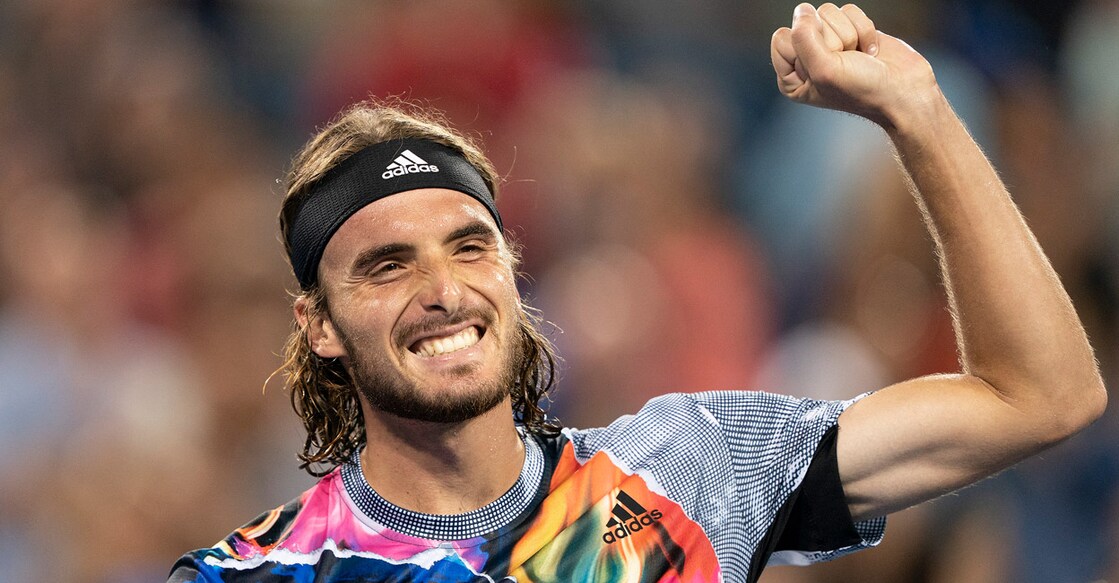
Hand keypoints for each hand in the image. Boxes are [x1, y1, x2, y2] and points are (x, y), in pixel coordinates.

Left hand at [771, 3, 936, 129]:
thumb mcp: (824, 70)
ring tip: (858, 57)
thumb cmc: (861, 90)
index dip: (807, 47)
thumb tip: (801, 9)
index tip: (825, 67)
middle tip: (847, 63)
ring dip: (850, 34)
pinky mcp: (851, 31)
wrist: (902, 90)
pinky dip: (864, 29)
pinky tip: (869, 51)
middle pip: (806, 22)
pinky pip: (849, 10)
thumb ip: (803, 37)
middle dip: (832, 41)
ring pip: (827, 12)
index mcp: (790, 76)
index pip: (782, 37)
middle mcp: (806, 58)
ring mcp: (829, 43)